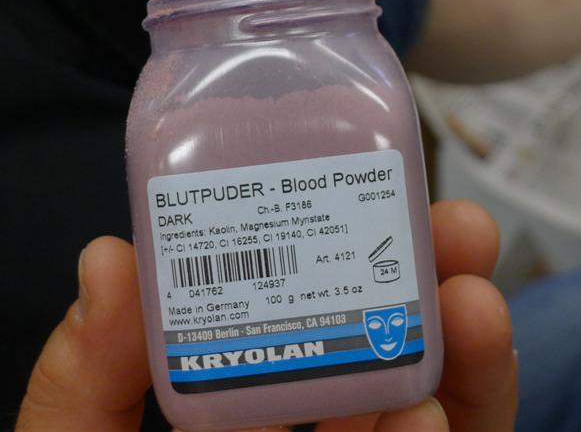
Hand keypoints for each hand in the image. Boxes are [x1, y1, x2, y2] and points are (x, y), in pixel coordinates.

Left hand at [15, 200, 515, 431]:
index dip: (332, 250)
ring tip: (474, 303)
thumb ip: (83, 387)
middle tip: (458, 229)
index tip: (363, 194)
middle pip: (390, 354)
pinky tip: (434, 422)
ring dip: (465, 357)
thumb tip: (108, 261)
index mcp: (233, 417)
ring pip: (442, 415)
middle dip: (431, 285)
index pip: (293, 318)